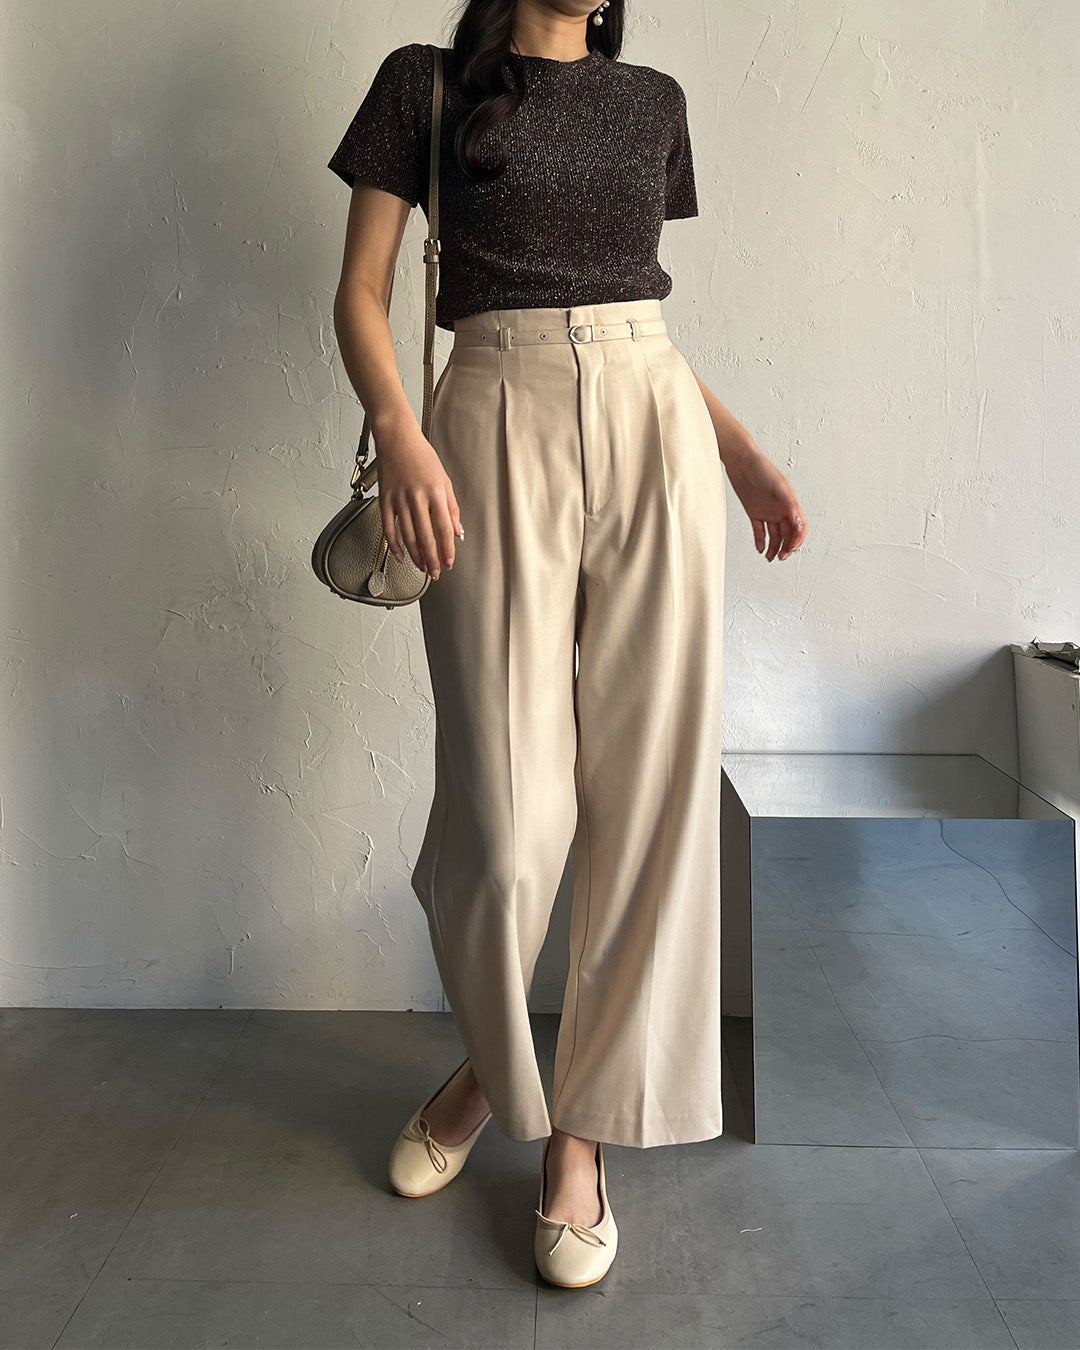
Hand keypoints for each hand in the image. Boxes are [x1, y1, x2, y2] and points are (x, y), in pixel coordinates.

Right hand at [374, 421, 463, 579]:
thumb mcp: (444, 480)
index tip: (449, 562)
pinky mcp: (385, 500)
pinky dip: (395, 545)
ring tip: (423, 567)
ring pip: (408, 536)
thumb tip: (457, 532)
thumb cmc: (422, 456)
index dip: (447, 549)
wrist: (396, 438)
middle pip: (426, 536)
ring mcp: (399, 500)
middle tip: (436, 572)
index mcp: (435, 492)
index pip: (444, 528)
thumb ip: (452, 508)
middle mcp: (417, 497)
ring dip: (416, 556)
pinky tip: (401, 556)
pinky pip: (389, 528)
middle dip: (432, 558)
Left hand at [724, 448, 806, 560]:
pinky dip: (761, 541)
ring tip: (770, 558)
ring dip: (774, 547)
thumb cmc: (761, 468)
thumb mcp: (779, 487)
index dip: (797, 539)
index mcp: (790, 503)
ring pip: (775, 535)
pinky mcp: (754, 512)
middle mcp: (781, 509)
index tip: (791, 548)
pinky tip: (760, 549)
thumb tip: (798, 521)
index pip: (799, 526)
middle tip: (781, 557)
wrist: (740, 461)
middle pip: (788, 533)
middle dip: (787, 547)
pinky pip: (760, 531)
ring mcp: (768, 511)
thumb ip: (789, 504)